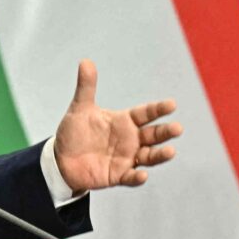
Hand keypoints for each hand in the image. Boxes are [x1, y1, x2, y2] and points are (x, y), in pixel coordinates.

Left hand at [54, 60, 181, 192]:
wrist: (61, 159)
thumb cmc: (74, 132)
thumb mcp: (80, 109)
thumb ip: (86, 87)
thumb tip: (85, 61)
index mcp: (124, 121)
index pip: (146, 113)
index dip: (158, 109)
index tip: (171, 104)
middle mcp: (130, 140)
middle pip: (154, 135)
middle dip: (166, 132)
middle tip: (177, 128)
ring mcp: (126, 158)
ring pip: (149, 157)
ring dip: (160, 155)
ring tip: (170, 152)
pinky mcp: (117, 175)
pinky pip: (130, 177)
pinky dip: (137, 177)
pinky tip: (142, 175)